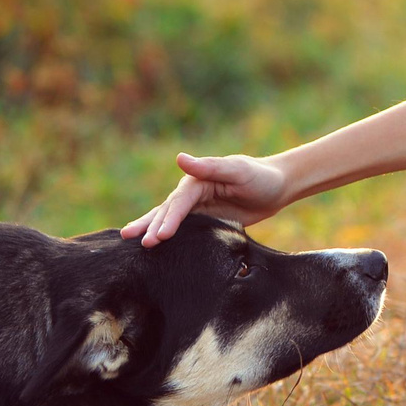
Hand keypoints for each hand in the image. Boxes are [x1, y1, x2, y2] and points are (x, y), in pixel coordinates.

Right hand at [120, 152, 293, 244]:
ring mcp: (197, 209)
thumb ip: (210, 167)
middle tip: (137, 242)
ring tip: (129, 239)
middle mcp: (192, 194)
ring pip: (169, 220)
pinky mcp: (205, 222)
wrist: (276, 187)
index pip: (179, 203)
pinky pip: (184, 231)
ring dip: (151, 228)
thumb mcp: (238, 170)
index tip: (158, 237)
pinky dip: (168, 237)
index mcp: (197, 181)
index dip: (168, 220)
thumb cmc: (259, 176)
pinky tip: (156, 246)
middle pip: (167, 212)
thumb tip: (180, 159)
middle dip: (152, 226)